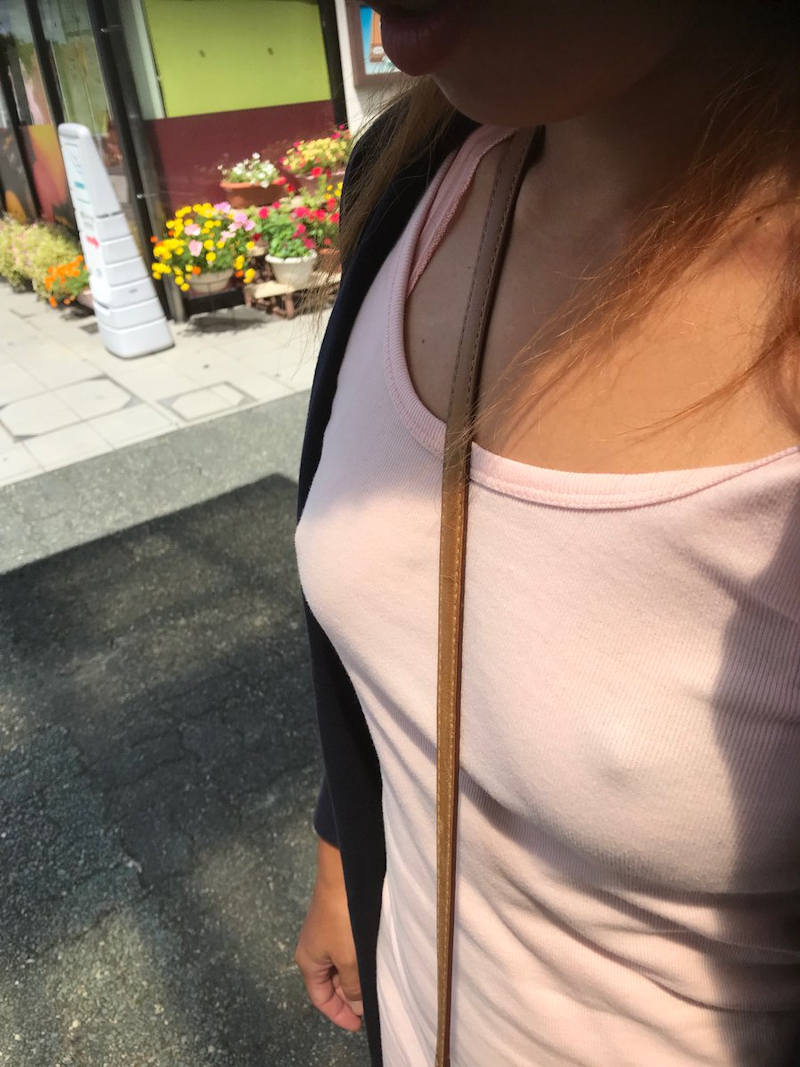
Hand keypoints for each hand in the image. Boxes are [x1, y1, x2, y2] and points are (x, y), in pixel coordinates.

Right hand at [295, 838, 363, 1031]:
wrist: (343, 875)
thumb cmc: (342, 918)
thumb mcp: (349, 959)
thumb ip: (352, 986)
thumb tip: (356, 1006)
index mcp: (308, 962)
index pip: (320, 999)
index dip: (338, 1014)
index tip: (358, 1025)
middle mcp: (312, 950)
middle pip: (329, 984)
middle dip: (348, 998)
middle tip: (371, 1007)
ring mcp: (324, 935)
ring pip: (339, 967)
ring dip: (354, 979)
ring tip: (374, 988)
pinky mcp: (335, 922)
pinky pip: (345, 952)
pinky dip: (356, 963)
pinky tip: (372, 964)